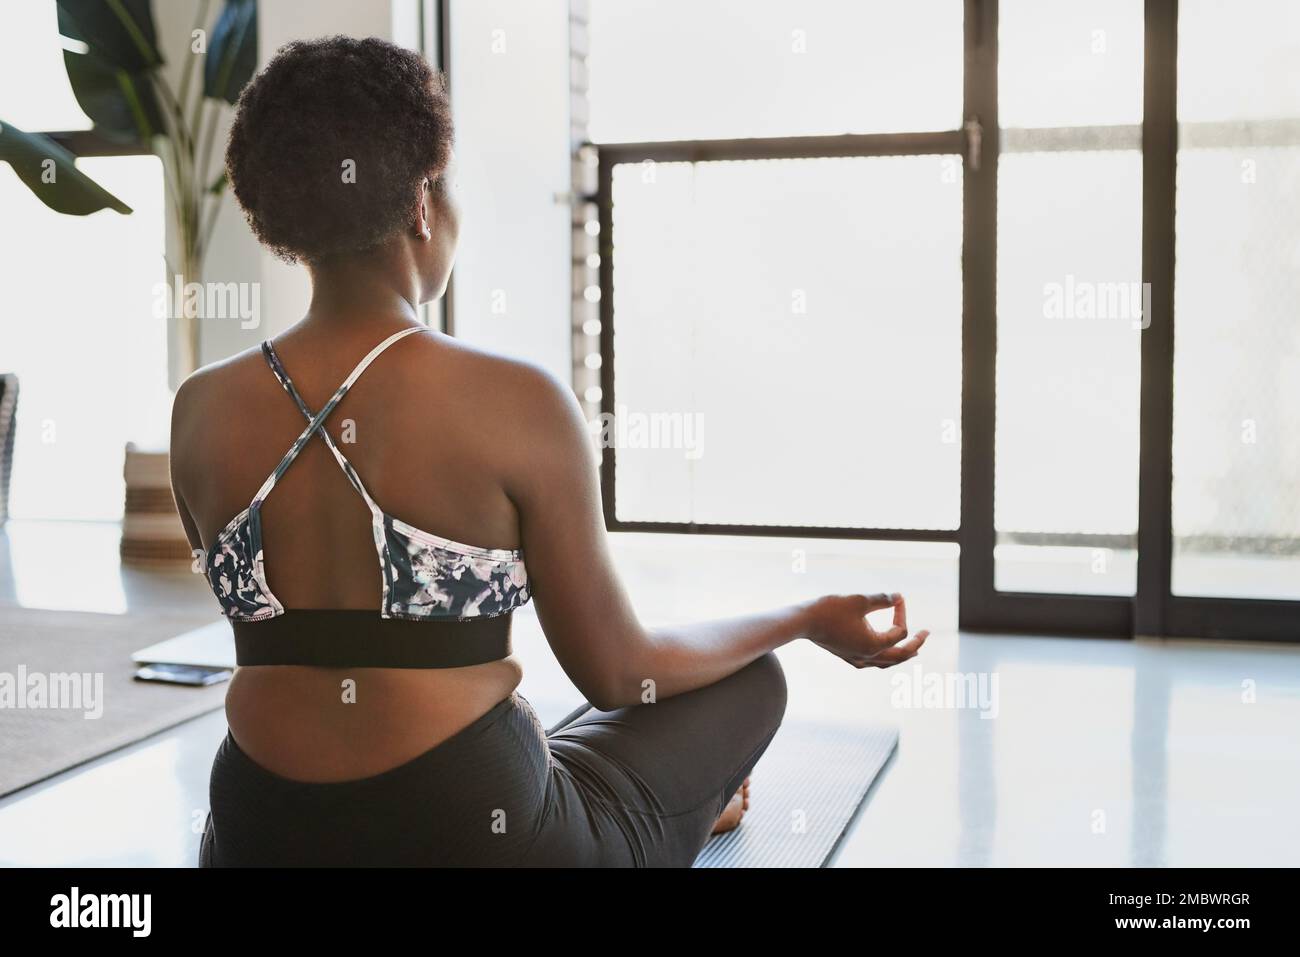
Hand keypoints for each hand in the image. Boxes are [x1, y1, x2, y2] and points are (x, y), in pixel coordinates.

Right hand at [804, 592, 928, 668]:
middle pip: (900, 655)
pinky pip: (871, 662)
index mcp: (874, 645)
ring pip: (886, 663)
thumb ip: (882, 599)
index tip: (898, 598)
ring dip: (901, 655)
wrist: (802, 622)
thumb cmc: (830, 610)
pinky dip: (883, 657)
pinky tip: (881, 653)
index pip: (899, 631)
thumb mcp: (860, 600)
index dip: (902, 613)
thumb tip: (899, 596)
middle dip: (915, 644)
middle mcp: (867, 656)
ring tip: (913, 651)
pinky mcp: (847, 656)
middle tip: (926, 634)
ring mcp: (856, 659)